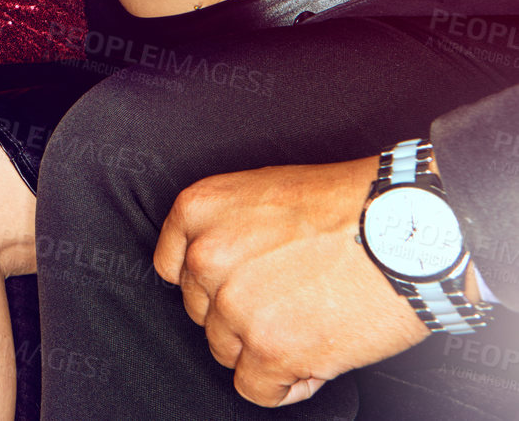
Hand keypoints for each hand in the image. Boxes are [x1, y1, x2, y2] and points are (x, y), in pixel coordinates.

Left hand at [153, 157, 427, 406]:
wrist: (408, 230)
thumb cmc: (353, 205)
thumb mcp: (267, 193)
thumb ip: (231, 229)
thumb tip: (226, 269)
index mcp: (201, 209)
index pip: (175, 267)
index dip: (213, 284)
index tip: (239, 287)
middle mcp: (207, 256)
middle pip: (203, 311)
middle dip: (242, 315)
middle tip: (292, 302)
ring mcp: (234, 305)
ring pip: (226, 351)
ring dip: (265, 348)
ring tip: (311, 324)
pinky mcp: (269, 349)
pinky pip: (255, 389)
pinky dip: (284, 384)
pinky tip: (312, 361)